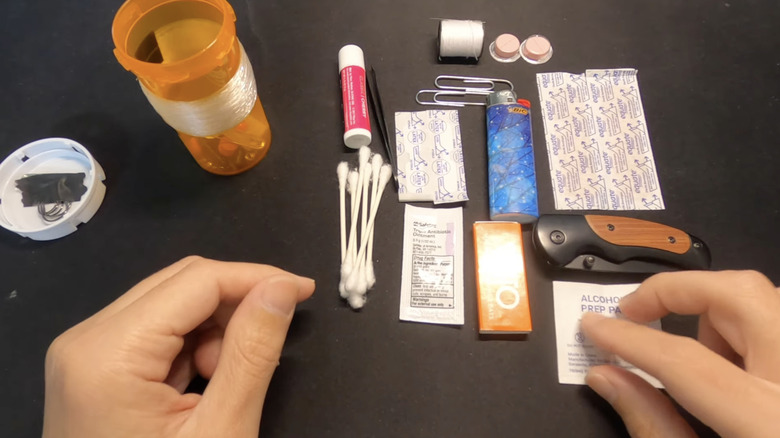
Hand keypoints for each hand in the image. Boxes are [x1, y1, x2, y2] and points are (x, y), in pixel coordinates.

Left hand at [42, 256, 314, 437]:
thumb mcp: (221, 431)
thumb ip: (252, 352)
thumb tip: (283, 288)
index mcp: (109, 352)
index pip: (195, 281)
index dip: (256, 277)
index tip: (304, 290)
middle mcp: (86, 339)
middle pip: (179, 285)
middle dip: (234, 304)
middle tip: (273, 338)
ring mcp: (84, 353)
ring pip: (168, 305)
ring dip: (213, 330)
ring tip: (229, 381)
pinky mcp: (91, 367)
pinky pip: (153, 332)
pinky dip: (192, 348)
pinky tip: (204, 384)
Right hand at [581, 270, 779, 437]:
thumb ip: (655, 427)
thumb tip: (607, 377)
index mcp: (771, 426)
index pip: (686, 361)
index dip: (629, 338)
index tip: (594, 327)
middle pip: (740, 295)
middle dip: (678, 292)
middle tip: (635, 313)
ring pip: (766, 300)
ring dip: (716, 315)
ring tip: (697, 359)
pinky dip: (748, 331)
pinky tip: (739, 371)